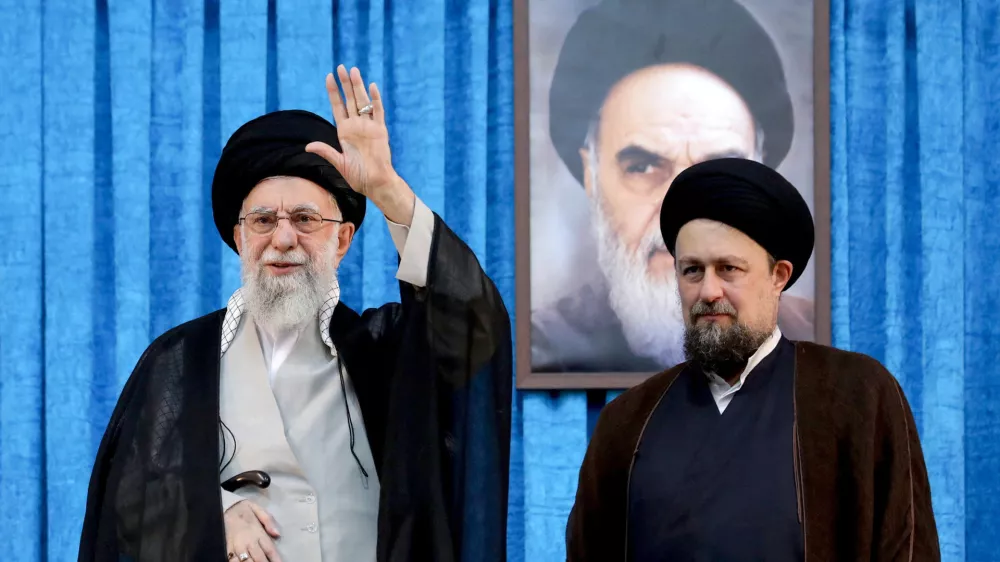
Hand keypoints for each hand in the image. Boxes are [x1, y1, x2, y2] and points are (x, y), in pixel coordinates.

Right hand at [224, 500, 282, 561]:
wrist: (224, 506)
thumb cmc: (244, 510)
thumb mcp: (258, 509)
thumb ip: (269, 521)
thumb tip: (277, 534)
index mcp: (258, 532)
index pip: (270, 549)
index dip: (275, 559)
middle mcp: (248, 541)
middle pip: (259, 559)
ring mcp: (237, 546)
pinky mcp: (227, 548)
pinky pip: (232, 560)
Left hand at [306, 65, 414, 224]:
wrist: (376, 183)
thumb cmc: (358, 176)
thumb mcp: (339, 163)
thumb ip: (326, 152)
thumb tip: (308, 146)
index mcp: (344, 132)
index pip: (337, 107)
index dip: (333, 92)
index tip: (329, 77)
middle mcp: (356, 126)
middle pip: (350, 100)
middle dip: (345, 84)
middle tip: (341, 67)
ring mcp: (369, 127)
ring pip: (363, 102)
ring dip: (358, 87)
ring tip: (353, 71)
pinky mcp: (381, 130)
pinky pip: (378, 112)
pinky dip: (375, 99)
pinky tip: (371, 86)